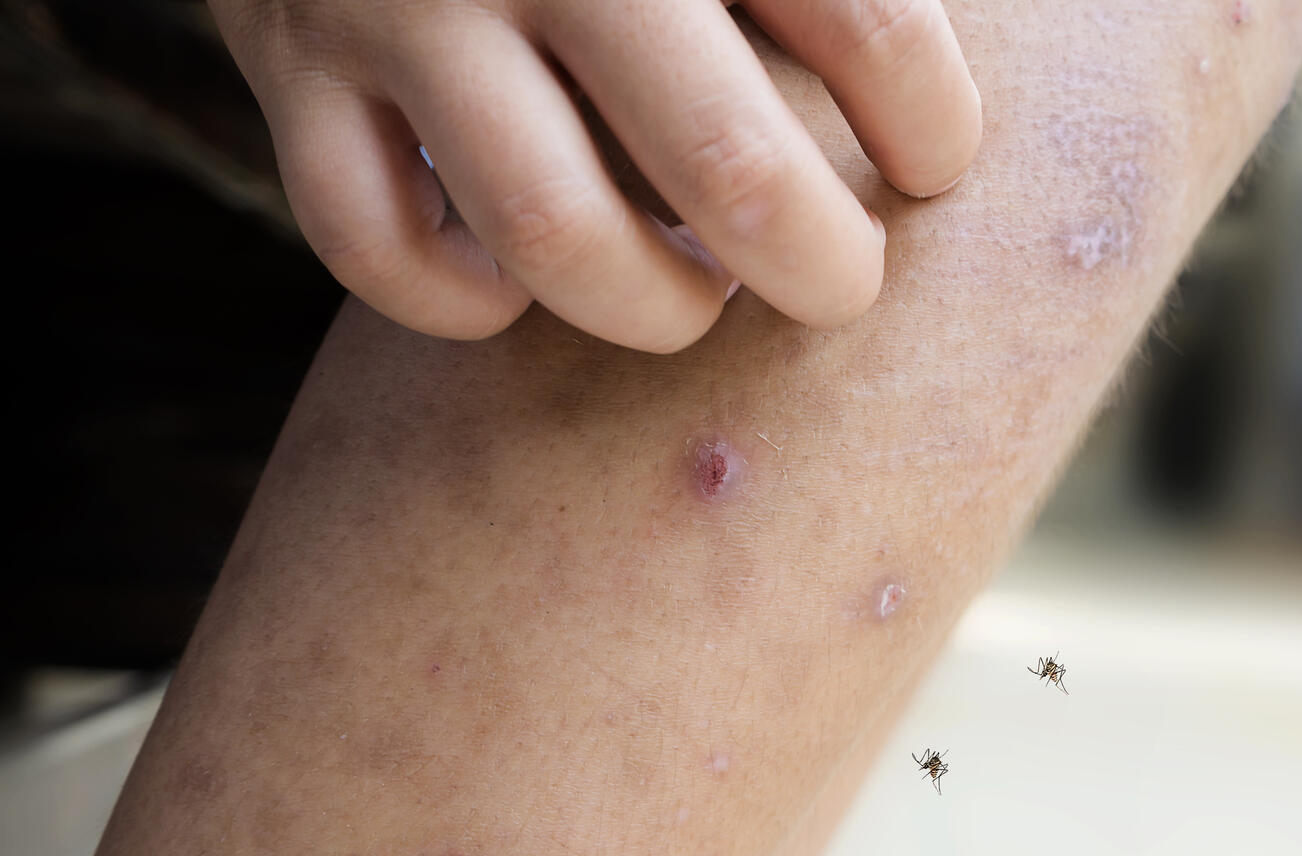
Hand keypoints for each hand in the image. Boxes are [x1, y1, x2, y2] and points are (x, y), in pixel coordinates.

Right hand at [211, 0, 982, 350]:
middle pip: (725, 160)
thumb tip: (921, 94)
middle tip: (841, 284)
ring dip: (651, 307)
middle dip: (819, 264)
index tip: (934, 163)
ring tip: (695, 295)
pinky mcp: (293, 69)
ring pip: (554, 234)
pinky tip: (518, 281)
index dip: (929, 126)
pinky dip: (461, 300)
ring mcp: (402, 6)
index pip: (868, 22)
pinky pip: (376, 245)